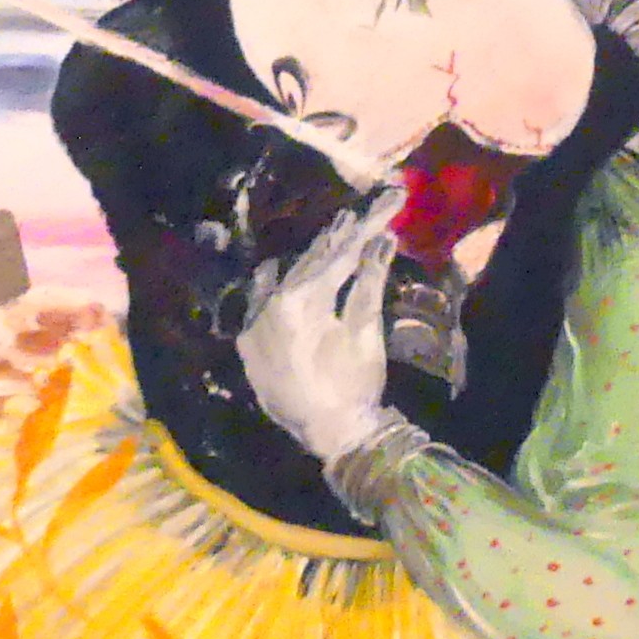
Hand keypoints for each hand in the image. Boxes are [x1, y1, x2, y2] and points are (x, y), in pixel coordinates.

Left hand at [235, 185, 407, 464]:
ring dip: (310, 259)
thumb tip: (383, 239)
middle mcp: (270, 305)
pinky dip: (276, 286)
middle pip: (310, 262)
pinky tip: (278, 269)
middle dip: (338, 237)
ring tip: (334, 231)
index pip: (339, 254)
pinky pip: (262, 304)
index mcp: (300, 300)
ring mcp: (255, 324)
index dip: (367, 227)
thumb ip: (369, 282)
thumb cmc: (353, 384)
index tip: (388, 203)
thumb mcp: (365, 330)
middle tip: (360, 212)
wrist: (331, 435)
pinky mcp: (251, 344)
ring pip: (285, 280)